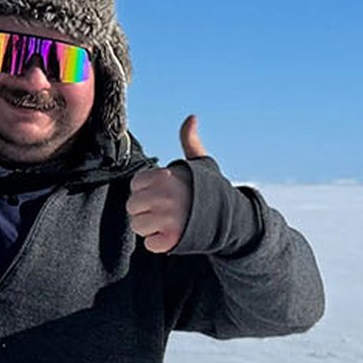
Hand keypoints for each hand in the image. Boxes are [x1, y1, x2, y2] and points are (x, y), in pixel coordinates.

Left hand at [127, 115, 207, 252]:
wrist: (230, 218)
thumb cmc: (209, 190)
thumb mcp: (201, 163)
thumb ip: (190, 141)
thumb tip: (192, 117)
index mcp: (165, 177)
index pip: (135, 185)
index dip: (147, 190)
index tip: (163, 192)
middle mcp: (163, 197)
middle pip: (132, 207)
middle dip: (145, 210)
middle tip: (165, 210)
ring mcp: (166, 219)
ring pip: (138, 226)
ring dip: (151, 228)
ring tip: (169, 222)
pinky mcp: (171, 240)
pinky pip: (149, 244)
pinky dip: (160, 243)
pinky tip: (174, 235)